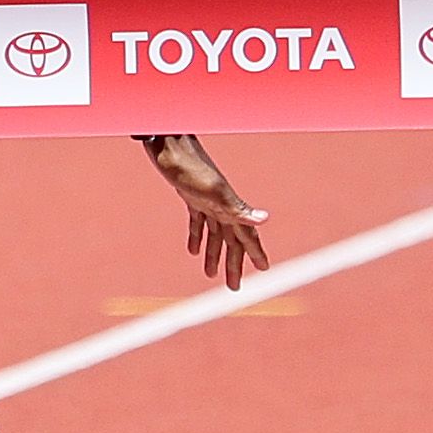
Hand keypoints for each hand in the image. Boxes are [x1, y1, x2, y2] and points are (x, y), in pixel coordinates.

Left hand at [145, 133, 271, 289]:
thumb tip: (264, 219)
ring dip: (214, 254)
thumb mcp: (214, 191)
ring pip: (214, 233)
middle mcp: (221, 205)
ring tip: (210, 276)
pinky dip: (197, 236)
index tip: (263, 271)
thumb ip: (238, 208)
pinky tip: (193, 251)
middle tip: (234, 288)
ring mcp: (206, 200)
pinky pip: (198, 221)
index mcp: (229, 207)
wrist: (169, 143)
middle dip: (233, 264)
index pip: (246, 235)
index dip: (255, 253)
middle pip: (230, 240)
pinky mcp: (190, 196)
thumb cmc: (190, 166)